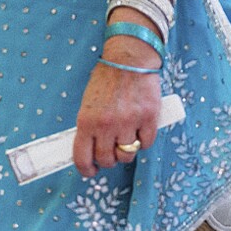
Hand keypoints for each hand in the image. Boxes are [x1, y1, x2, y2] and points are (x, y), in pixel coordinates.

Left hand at [74, 25, 162, 176]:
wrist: (129, 59)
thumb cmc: (106, 81)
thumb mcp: (88, 104)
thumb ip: (89, 127)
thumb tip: (89, 150)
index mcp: (86, 121)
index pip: (82, 157)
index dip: (86, 169)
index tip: (91, 171)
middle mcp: (106, 125)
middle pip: (108, 160)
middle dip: (109, 160)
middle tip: (112, 152)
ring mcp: (129, 122)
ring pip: (127, 154)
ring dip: (127, 152)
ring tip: (126, 140)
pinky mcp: (149, 117)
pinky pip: (146, 143)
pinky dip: (143, 142)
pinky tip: (140, 132)